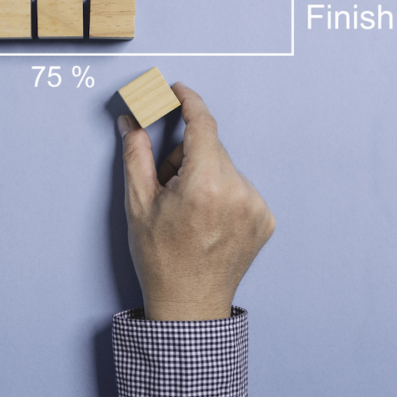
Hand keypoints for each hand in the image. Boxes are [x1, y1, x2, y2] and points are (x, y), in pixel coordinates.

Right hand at [117, 82, 274, 320]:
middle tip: (166, 183)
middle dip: (186, 154)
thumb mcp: (139, 204)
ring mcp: (256, 207)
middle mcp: (237, 192)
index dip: (189, 102)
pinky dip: (223, 193)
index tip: (179, 90)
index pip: (202, 124)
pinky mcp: (265, 219)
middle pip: (211, 147)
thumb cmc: (162, 259)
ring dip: (205, 174)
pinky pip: (240, 188)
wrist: (189, 305)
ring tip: (187, 208)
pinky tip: (207, 219)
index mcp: (204, 184)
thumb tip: (132, 122)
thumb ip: (136, 155)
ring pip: (226, 167)